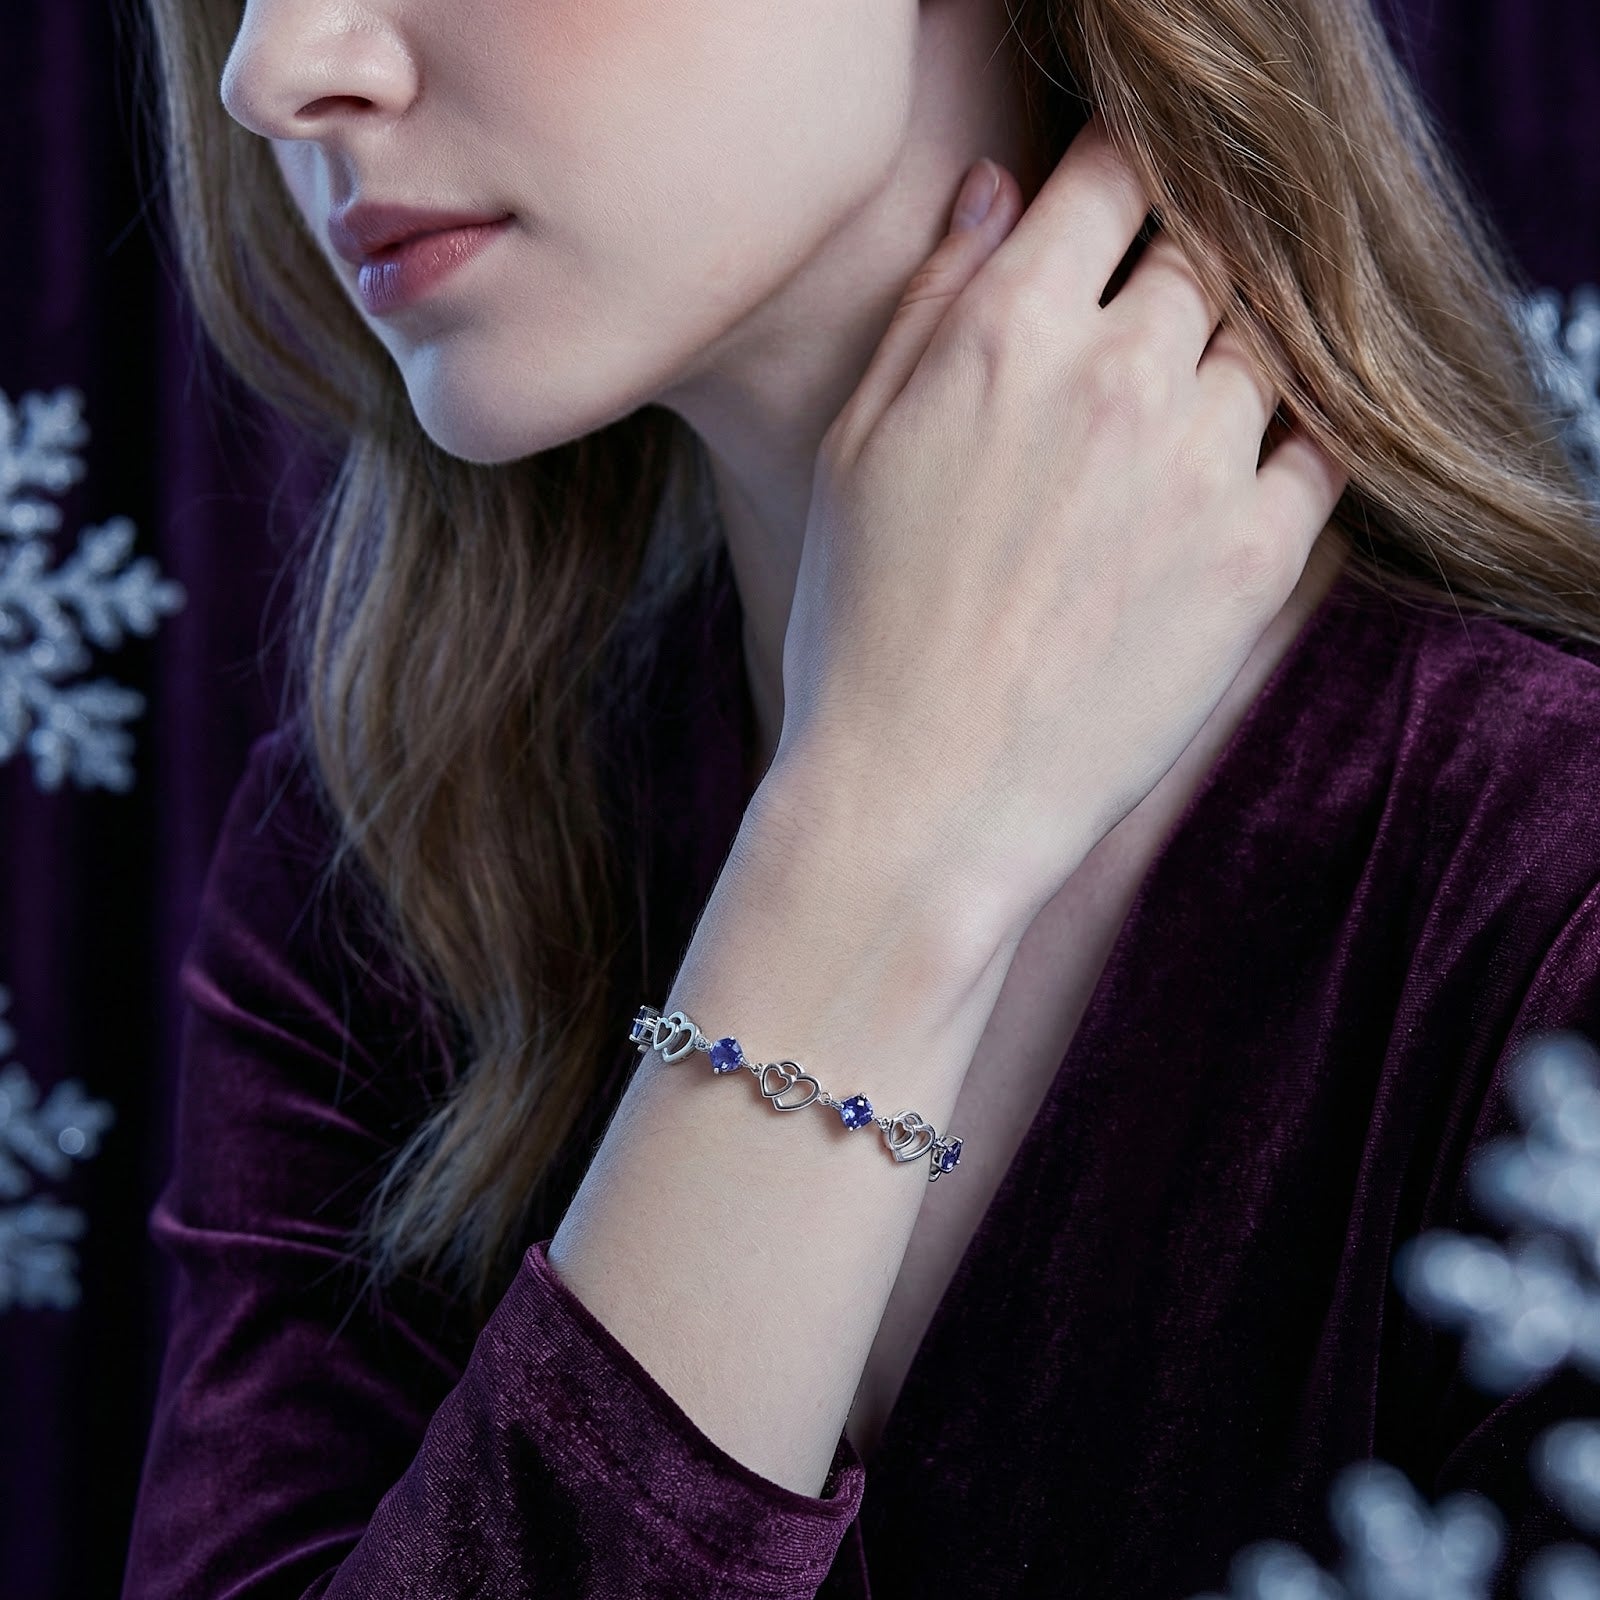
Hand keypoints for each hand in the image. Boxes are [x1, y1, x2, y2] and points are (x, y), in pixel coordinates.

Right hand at [764, 117, 1347, 946]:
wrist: (919, 800)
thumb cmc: (862, 627)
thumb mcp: (856, 448)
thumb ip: (935, 304)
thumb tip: (1002, 192)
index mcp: (1005, 334)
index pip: (1114, 174)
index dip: (1116, 188)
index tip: (1106, 234)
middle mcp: (1116, 376)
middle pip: (1206, 250)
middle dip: (1174, 279)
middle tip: (1131, 355)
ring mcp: (1198, 464)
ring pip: (1269, 343)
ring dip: (1228, 365)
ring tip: (1164, 440)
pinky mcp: (1257, 556)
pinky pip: (1319, 445)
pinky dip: (1285, 443)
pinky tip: (1217, 488)